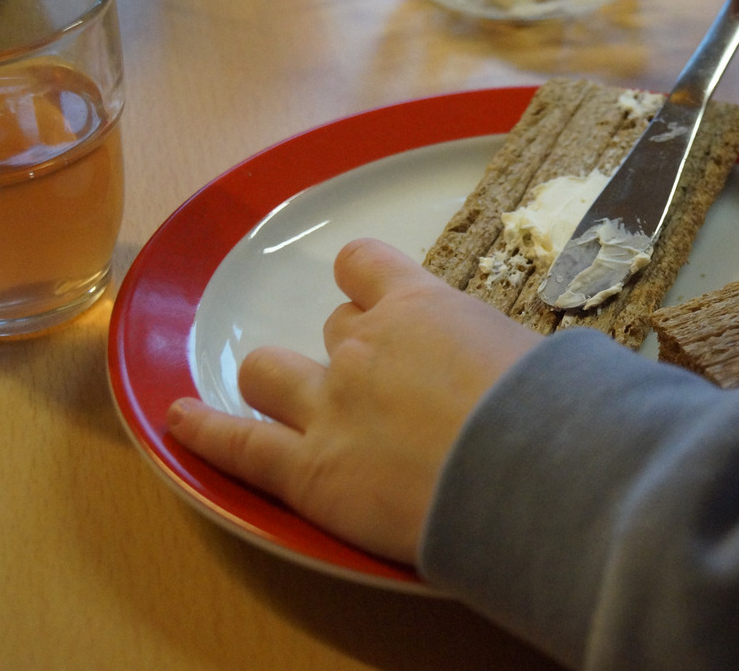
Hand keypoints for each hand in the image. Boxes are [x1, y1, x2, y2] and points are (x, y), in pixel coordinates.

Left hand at [167, 238, 542, 564]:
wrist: (540, 473)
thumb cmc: (560, 409)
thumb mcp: (541, 352)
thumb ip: (507, 347)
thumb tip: (530, 362)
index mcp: (421, 307)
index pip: (365, 265)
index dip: (368, 283)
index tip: (379, 301)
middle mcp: (364, 346)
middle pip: (331, 329)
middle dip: (351, 350)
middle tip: (390, 389)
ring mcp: (329, 407)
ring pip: (269, 372)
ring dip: (283, 382)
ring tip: (299, 403)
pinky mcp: (311, 473)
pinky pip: (239, 447)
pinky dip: (205, 433)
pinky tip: (178, 422)